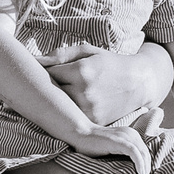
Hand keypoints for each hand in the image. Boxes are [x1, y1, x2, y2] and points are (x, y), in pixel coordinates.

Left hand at [49, 42, 173, 122]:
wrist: (139, 83)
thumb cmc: (110, 63)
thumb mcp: (88, 51)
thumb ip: (61, 54)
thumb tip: (35, 61)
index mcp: (82, 71)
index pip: (47, 72)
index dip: (42, 71)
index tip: (38, 70)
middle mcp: (85, 92)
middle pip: (50, 93)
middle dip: (45, 88)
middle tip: (41, 84)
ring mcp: (90, 110)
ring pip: (58, 108)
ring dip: (54, 102)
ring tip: (56, 95)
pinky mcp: (94, 122)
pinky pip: (71, 119)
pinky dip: (67, 113)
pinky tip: (68, 107)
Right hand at [69, 122, 152, 173]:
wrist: (80, 135)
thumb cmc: (93, 145)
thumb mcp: (112, 149)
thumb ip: (121, 155)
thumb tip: (130, 172)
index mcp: (130, 135)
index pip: (144, 151)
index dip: (147, 164)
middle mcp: (131, 134)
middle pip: (146, 153)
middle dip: (148, 168)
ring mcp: (125, 136)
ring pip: (142, 153)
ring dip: (145, 168)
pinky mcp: (119, 141)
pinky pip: (134, 152)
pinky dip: (139, 163)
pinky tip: (140, 172)